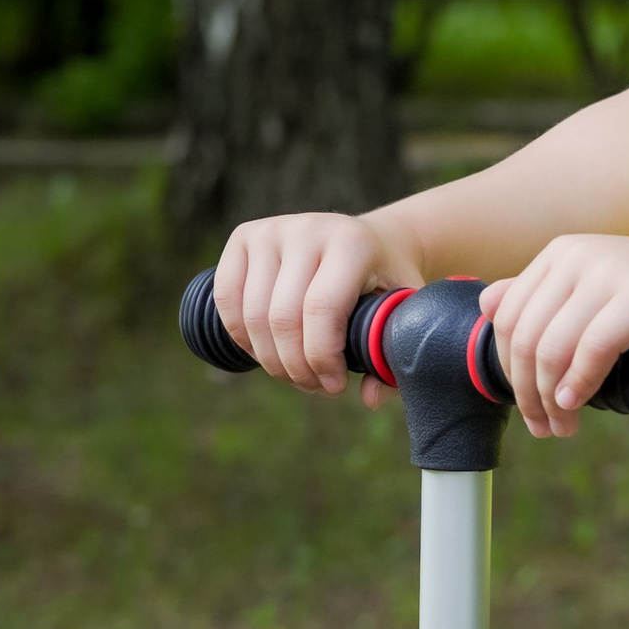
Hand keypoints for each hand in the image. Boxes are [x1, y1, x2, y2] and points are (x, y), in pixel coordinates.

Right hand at [212, 209, 404, 394]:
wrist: (369, 240)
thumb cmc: (385, 282)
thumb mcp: (402, 312)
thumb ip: (391, 356)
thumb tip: (369, 398)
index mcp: (351, 244)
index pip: (321, 309)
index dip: (321, 358)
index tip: (334, 386)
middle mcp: (307, 230)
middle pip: (282, 318)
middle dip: (295, 367)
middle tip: (315, 386)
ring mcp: (271, 230)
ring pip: (252, 314)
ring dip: (269, 359)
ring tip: (294, 373)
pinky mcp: (244, 237)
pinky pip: (226, 298)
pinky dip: (241, 336)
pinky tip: (266, 351)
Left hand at [482, 234, 628, 438]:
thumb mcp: (601, 292)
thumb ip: (549, 295)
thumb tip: (488, 304)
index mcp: (562, 253)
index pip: (507, 318)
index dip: (509, 372)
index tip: (530, 411)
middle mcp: (580, 254)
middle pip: (525, 336)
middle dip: (526, 393)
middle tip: (546, 429)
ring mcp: (613, 269)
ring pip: (552, 345)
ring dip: (549, 399)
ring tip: (564, 426)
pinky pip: (593, 346)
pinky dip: (578, 383)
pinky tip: (576, 404)